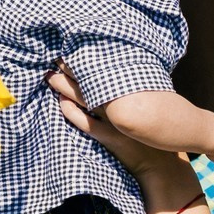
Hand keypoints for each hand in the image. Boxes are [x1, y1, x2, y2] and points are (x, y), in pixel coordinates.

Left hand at [48, 67, 170, 177]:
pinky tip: (62, 103)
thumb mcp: (155, 103)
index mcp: (134, 91)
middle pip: (92, 80)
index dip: (88, 59)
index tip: (74, 49)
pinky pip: (86, 123)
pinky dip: (72, 112)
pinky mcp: (111, 138)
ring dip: (66, 87)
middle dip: (72, 68)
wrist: (162, 164)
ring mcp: (116, 121)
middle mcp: (124, 103)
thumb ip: (140, 89)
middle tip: (56, 57)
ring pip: (85, 99)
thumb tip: (125, 71)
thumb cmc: (158, 130)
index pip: (107, 69)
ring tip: (51, 76)